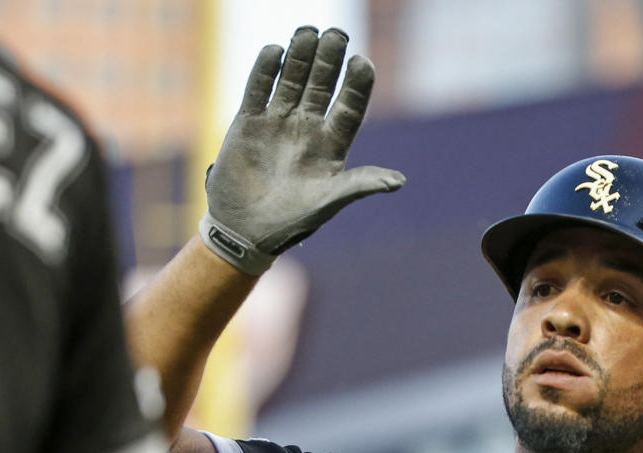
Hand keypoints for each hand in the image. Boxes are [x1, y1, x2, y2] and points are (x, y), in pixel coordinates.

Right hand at [200, 27, 404, 274]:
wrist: (244, 231)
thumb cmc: (292, 222)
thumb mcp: (329, 203)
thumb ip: (359, 185)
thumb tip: (398, 182)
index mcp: (332, 145)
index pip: (350, 107)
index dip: (357, 85)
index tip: (363, 62)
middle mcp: (307, 128)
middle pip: (322, 85)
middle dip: (329, 60)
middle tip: (338, 33)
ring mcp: (278, 122)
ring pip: (291, 80)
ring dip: (300, 56)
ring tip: (308, 31)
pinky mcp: (248, 122)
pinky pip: (258, 89)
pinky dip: (265, 70)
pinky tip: (275, 50)